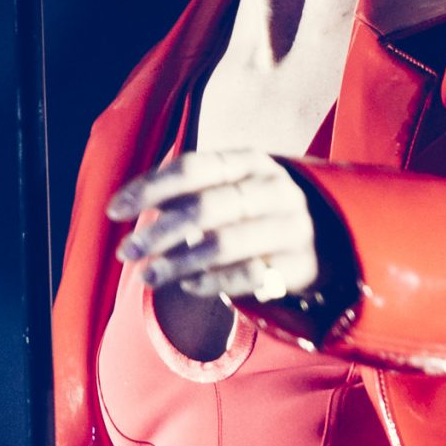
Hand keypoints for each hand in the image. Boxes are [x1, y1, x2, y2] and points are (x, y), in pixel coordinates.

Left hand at [106, 148, 321, 302]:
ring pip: (222, 245)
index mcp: (250, 161)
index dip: (149, 188)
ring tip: (147, 275)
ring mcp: (290, 227)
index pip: (191, 169)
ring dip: (177, 264)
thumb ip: (186, 191)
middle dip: (157, 232)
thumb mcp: (230, 185)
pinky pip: (243, 277)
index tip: (114, 210)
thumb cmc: (256, 206)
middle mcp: (273, 190)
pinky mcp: (298, 264)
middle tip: (125, 251)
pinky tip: (187, 284)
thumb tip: (126, 205)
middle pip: (204, 209)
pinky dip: (209, 282)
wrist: (330, 231)